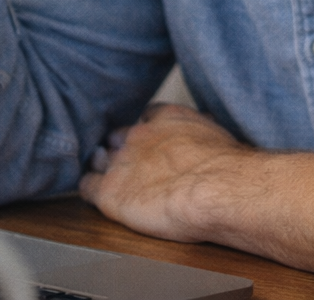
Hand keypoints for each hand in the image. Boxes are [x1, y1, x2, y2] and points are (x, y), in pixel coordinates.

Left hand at [79, 104, 247, 241]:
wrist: (218, 189)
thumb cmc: (226, 167)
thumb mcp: (215, 135)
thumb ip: (199, 131)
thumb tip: (205, 131)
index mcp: (164, 119)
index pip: (145, 118)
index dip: (146, 132)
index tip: (150, 144)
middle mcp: (138, 136)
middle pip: (118, 137)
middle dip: (120, 149)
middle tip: (129, 166)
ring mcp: (121, 162)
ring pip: (99, 159)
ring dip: (102, 167)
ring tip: (106, 178)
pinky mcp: (110, 191)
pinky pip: (87, 186)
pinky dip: (89, 189)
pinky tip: (94, 194)